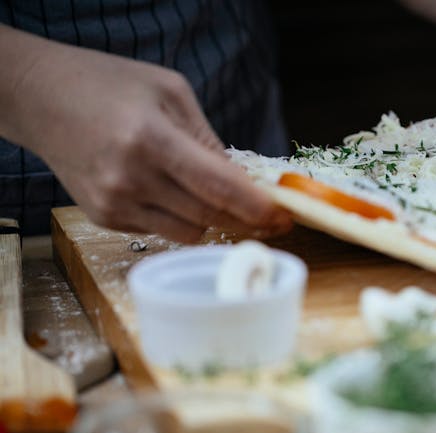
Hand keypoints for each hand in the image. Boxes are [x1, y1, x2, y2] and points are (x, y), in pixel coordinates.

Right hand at [4, 33, 291, 241]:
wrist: (38, 98)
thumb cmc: (108, 85)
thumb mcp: (169, 91)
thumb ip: (208, 139)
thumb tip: (242, 182)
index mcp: (151, 139)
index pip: (219, 187)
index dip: (258, 208)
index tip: (285, 217)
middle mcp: (131, 178)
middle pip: (210, 217)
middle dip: (247, 220)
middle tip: (271, 217)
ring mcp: (114, 203)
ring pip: (190, 232)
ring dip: (214, 219)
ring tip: (214, 195)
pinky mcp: (103, 218)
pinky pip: (162, 231)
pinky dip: (180, 217)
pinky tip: (170, 191)